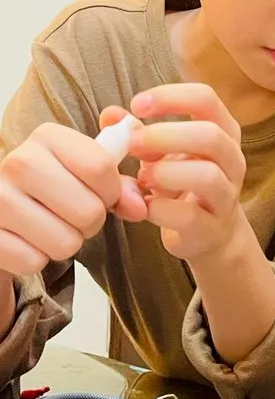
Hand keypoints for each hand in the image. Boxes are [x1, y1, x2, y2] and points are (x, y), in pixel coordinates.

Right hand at [0, 121, 146, 275]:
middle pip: (88, 211)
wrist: (3, 203)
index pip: (101, 167)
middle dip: (91, 221)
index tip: (101, 193)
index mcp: (48, 137)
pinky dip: (38, 258)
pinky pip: (34, 261)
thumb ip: (124, 185)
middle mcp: (18, 162)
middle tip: (74, 215)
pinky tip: (29, 239)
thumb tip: (138, 206)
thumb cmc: (53, 186)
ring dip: (67, 242)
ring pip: (65, 242)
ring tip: (52, 226)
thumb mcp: (89, 172)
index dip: (111, 191)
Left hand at [125, 85, 246, 261]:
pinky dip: (159, 209)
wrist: (206, 233)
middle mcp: (231, 159)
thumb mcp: (161, 154)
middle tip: (132, 144)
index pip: (206, 99)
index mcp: (222, 130)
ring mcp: (227, 195)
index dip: (170, 97)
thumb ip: (138, 133)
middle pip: (210, 135)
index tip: (136, 105)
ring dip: (166, 173)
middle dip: (165, 135)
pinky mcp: (212, 227)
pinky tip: (145, 206)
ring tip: (142, 177)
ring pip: (207, 175)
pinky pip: (189, 215)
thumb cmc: (181, 184)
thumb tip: (110, 115)